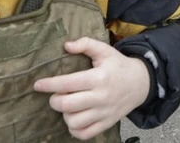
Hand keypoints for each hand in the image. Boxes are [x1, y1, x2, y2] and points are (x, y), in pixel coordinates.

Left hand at [34, 38, 150, 140]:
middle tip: (56, 96)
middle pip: (67, 105)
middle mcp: (101, 97)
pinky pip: (85, 134)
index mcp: (98, 78)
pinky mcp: (107, 123)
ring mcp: (104, 112)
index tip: (38, 84)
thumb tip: (66, 45)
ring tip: (68, 107)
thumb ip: (86, 44)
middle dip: (54, 101)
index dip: (49, 84)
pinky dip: (74, 129)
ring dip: (65, 115)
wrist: (141, 83)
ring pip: (74, 122)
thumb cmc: (119, 66)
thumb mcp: (105, 50)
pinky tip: (74, 119)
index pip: (67, 83)